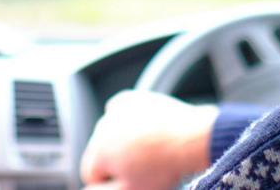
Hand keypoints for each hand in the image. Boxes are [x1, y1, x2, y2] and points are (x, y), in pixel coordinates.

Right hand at [80, 90, 218, 189]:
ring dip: (123, 141)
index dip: (110, 180)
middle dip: (116, 160)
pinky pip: (121, 111)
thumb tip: (88, 189)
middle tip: (142, 167)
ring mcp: (117, 110)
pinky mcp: (132, 99)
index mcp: (98, 151)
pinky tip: (142, 130)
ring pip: (111, 132)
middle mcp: (102, 127)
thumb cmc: (162, 167)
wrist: (190, 139)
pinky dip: (128, 120)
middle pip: (100, 151)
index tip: (130, 180)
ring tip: (148, 150)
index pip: (91, 172)